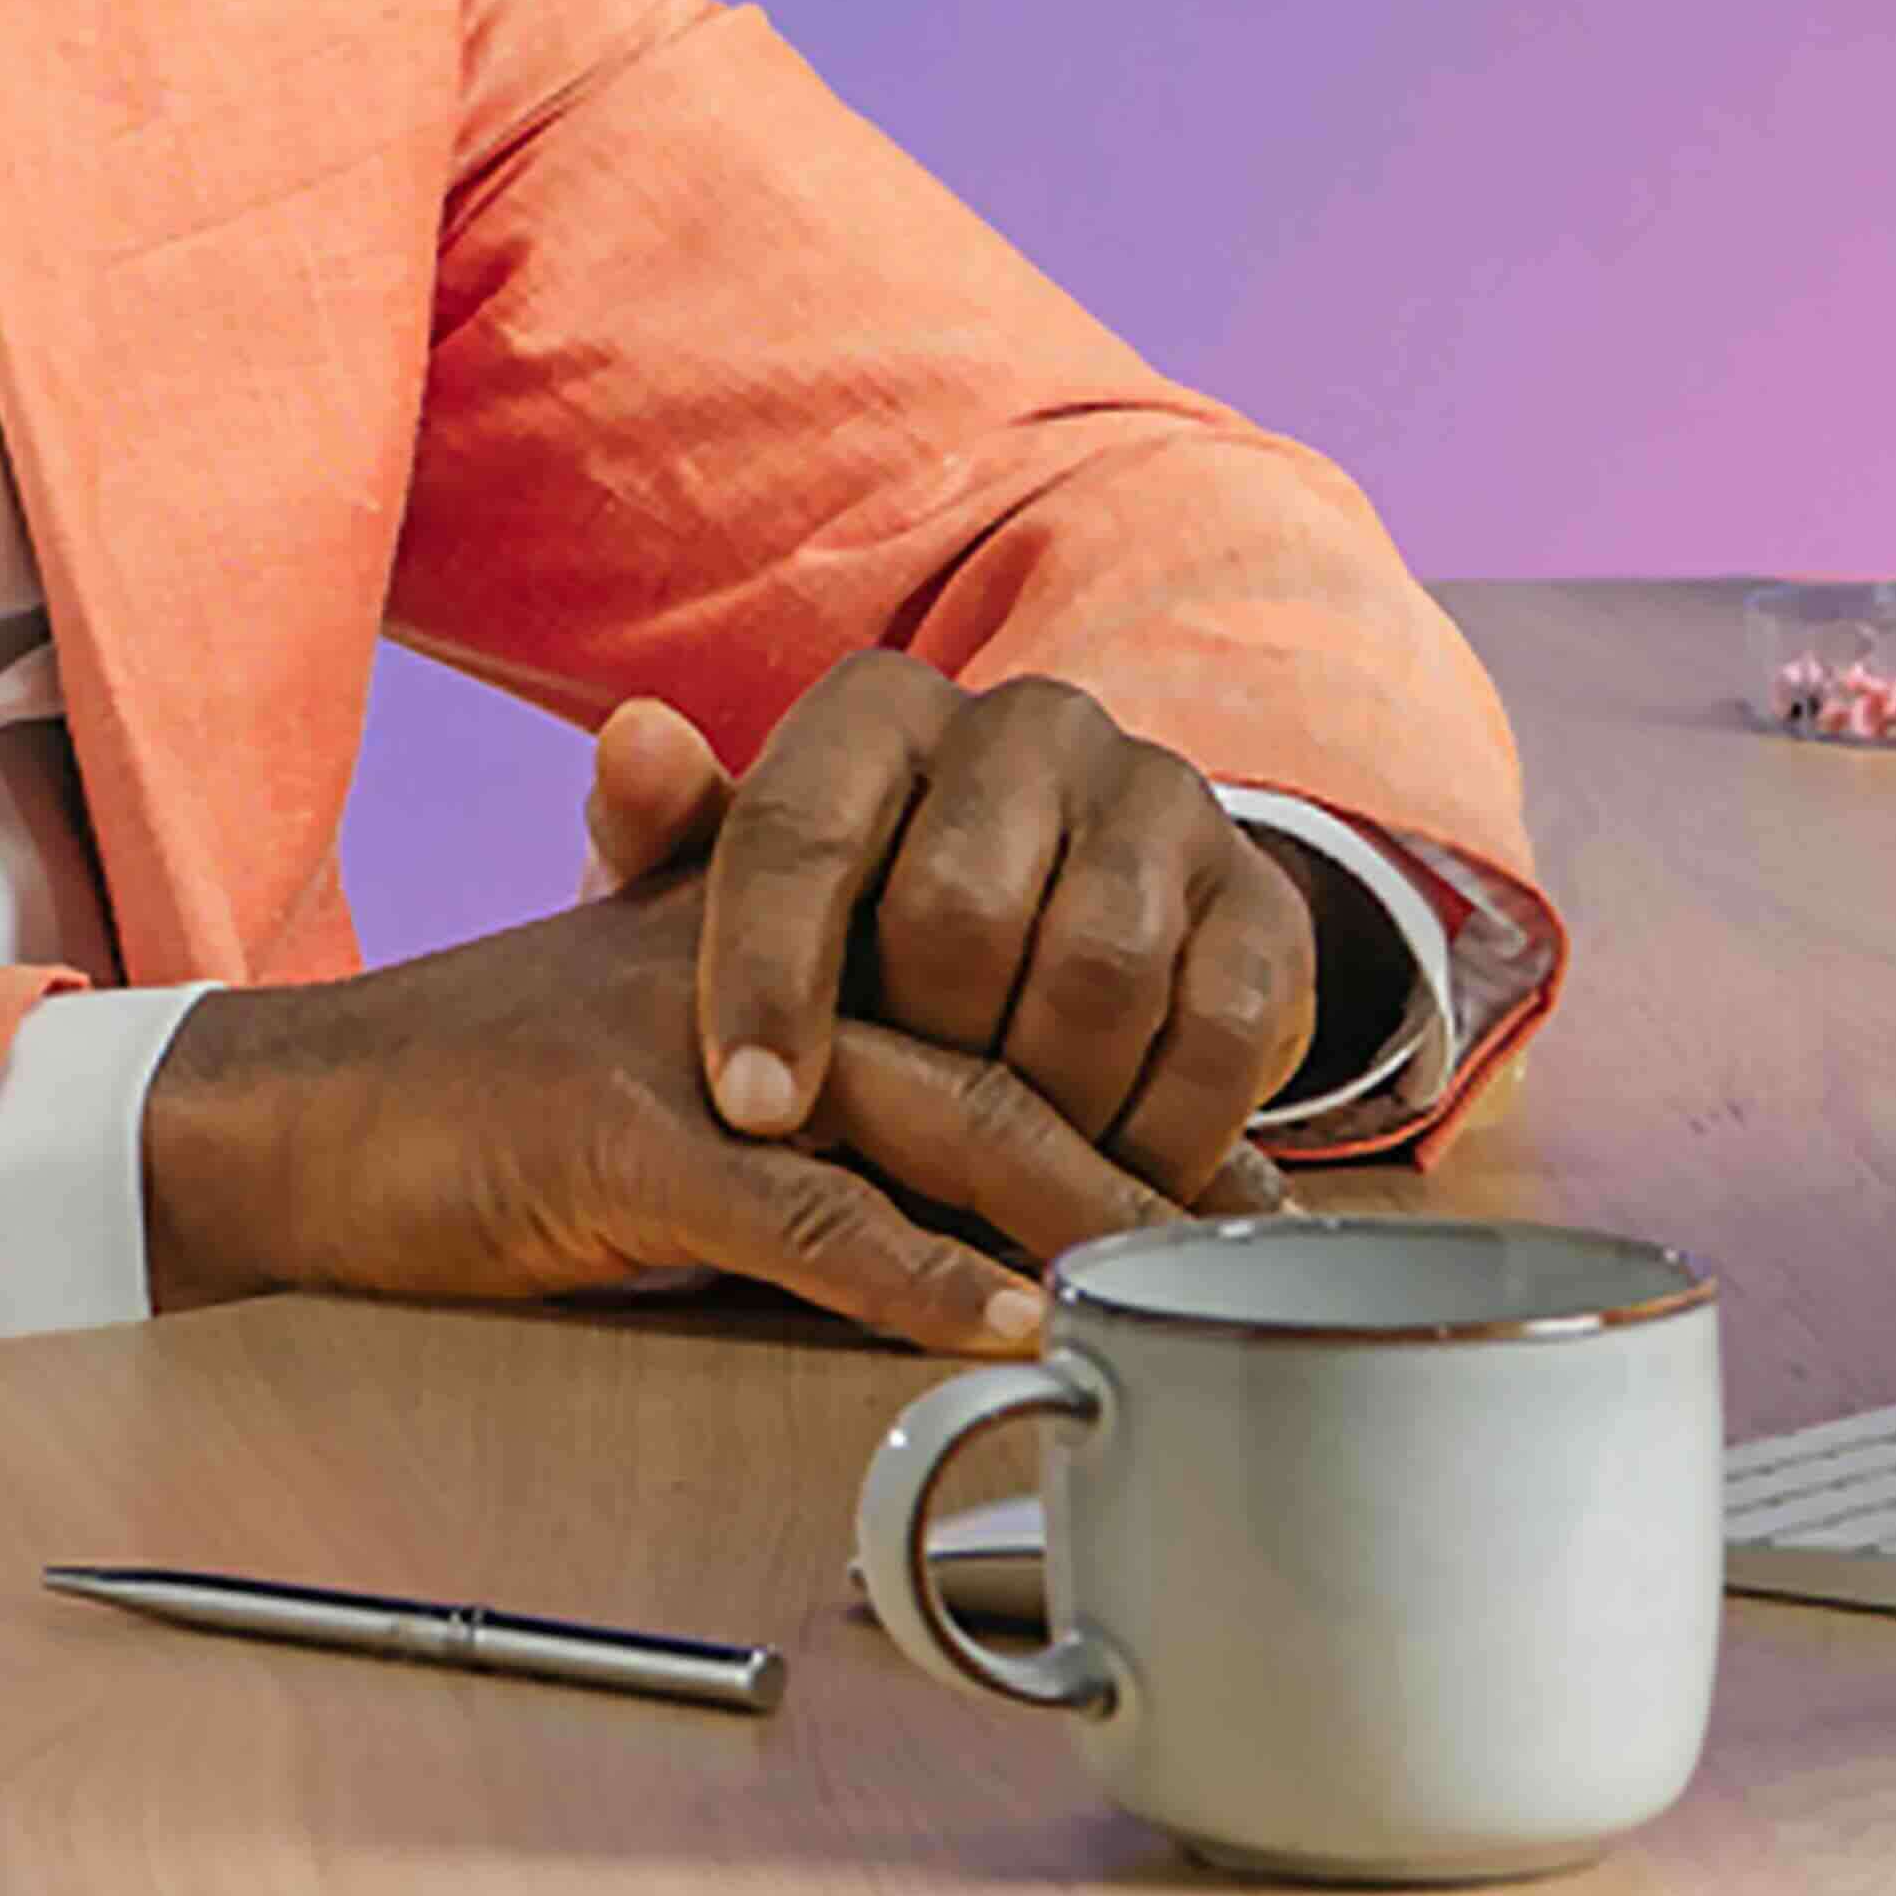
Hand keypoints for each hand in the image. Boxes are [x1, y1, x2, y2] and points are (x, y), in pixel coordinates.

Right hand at [131, 874, 1184, 1353]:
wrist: (287, 1115)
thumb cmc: (483, 1098)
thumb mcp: (671, 1043)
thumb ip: (812, 1071)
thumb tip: (979, 1174)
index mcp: (790, 921)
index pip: (999, 980)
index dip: (1123, 1075)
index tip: (1233, 1173)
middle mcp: (763, 954)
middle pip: (1004, 1041)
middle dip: (1136, 1151)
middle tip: (1248, 1246)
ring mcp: (691, 1037)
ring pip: (932, 1111)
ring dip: (1066, 1208)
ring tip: (1171, 1287)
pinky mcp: (615, 1131)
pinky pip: (795, 1208)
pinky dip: (906, 1271)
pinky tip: (998, 1322)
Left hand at [605, 655, 1320, 1209]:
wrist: (1068, 917)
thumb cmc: (859, 926)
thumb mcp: (735, 890)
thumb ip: (664, 833)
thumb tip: (632, 739)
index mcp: (885, 711)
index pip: (803, 826)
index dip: (765, 976)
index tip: (751, 1109)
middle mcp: (1033, 724)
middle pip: (957, 907)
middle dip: (914, 1058)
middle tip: (888, 1153)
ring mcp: (1163, 800)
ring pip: (1096, 969)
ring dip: (1040, 1108)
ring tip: (991, 1183)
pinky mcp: (1264, 898)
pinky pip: (1218, 1029)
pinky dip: (1156, 1133)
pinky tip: (1101, 1185)